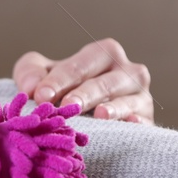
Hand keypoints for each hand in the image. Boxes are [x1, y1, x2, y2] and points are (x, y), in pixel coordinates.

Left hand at [13, 39, 153, 123]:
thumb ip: (30, 73)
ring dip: (114, 107)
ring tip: (99, 115)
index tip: (40, 95)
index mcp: (103, 54)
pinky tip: (130, 124)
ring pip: (129, 99)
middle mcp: (127, 71)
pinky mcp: (148, 120)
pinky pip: (145, 121)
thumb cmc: (64, 89)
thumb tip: (30, 88)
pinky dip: (138, 123)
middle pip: (106, 81)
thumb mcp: (42, 76)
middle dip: (85, 93)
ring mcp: (141, 96)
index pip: (80, 65)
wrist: (87, 116)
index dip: (60, 79)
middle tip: (67, 105)